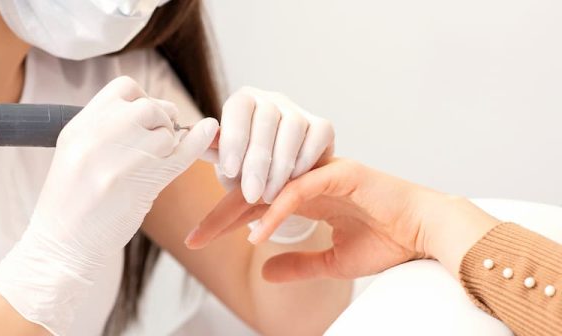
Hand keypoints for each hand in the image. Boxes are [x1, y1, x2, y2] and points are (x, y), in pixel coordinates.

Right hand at [0, 76, 217, 332]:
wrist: (63, 247)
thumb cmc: (71, 205)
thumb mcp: (75, 155)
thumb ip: (105, 130)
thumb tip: (149, 111)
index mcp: (79, 127)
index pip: (124, 89)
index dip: (142, 100)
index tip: (145, 120)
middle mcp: (96, 137)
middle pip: (148, 107)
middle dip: (163, 120)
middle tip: (162, 139)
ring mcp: (118, 160)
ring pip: (165, 133)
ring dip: (171, 144)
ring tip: (158, 162)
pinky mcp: (139, 184)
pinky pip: (179, 155)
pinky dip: (198, 142)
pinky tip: (207, 131)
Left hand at [190, 158, 498, 281]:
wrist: (427, 234)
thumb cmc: (388, 242)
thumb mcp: (332, 261)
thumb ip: (299, 264)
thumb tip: (265, 272)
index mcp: (305, 195)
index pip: (255, 204)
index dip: (225, 221)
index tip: (198, 240)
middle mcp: (308, 179)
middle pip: (253, 192)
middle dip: (220, 215)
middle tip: (193, 237)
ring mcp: (323, 172)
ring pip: (270, 185)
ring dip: (239, 209)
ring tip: (211, 232)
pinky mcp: (340, 172)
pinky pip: (299, 189)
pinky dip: (276, 210)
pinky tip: (258, 231)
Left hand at [214, 87, 333, 203]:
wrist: (276, 180)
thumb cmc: (244, 168)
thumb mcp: (226, 161)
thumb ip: (212, 150)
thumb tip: (192, 140)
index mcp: (243, 101)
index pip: (238, 109)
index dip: (234, 137)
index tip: (229, 170)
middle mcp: (271, 99)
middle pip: (266, 120)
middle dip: (258, 161)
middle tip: (251, 194)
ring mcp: (298, 110)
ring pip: (293, 128)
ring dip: (281, 166)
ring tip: (269, 195)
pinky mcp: (322, 125)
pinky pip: (317, 136)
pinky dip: (305, 160)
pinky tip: (293, 181)